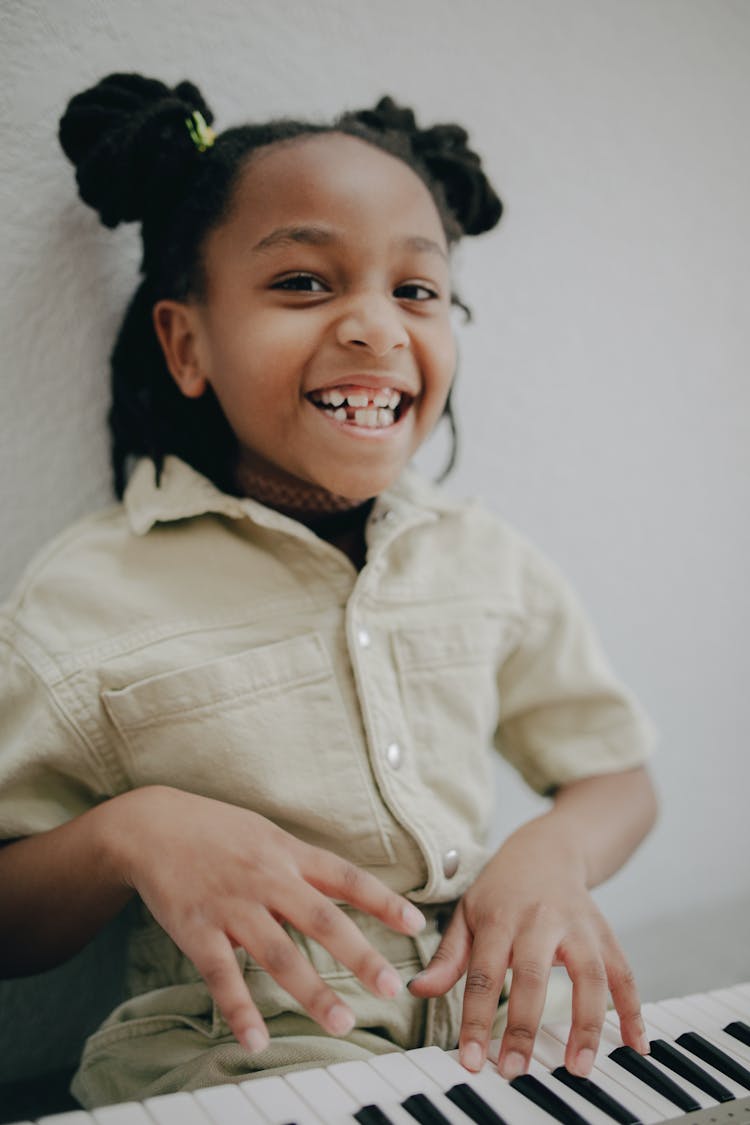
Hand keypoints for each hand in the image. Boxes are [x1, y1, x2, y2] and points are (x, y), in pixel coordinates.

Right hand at [106, 786, 425, 1053]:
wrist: (152, 825)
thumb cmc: (216, 830)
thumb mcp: (266, 834)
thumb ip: (301, 863)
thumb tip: (341, 889)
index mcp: (287, 853)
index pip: (345, 877)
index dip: (383, 900)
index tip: (417, 924)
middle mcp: (266, 879)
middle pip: (321, 919)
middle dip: (359, 955)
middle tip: (391, 987)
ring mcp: (232, 906)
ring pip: (278, 954)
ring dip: (312, 991)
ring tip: (341, 1022)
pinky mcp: (197, 930)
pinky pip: (222, 975)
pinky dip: (240, 1011)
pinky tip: (257, 1042)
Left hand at [407, 816, 648, 1078]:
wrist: (547, 849)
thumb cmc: (501, 890)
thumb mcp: (467, 913)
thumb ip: (448, 956)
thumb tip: (418, 991)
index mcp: (499, 917)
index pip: (483, 973)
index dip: (475, 1018)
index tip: (472, 1060)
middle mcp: (540, 920)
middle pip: (533, 975)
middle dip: (523, 1026)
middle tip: (516, 1070)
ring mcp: (578, 927)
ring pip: (588, 975)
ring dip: (587, 1023)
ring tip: (579, 1066)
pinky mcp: (606, 934)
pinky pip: (624, 973)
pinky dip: (633, 1010)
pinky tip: (636, 1044)